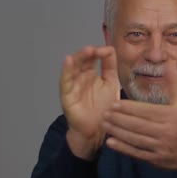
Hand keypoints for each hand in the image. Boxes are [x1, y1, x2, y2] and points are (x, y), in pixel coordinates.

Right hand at [59, 45, 119, 159]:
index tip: (107, 51)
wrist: (99, 129)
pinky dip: (66, 70)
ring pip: (73, 67)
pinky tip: (68, 60)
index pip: (92, 57)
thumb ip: (110, 66)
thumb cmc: (104, 107)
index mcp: (91, 73)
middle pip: (81, 59)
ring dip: (79, 58)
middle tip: (95, 49)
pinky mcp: (67, 95)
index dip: (98, 52)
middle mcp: (81, 76)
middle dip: (88, 53)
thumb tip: (110, 48)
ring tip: (87, 51)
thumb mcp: (111, 83)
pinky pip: (65, 80)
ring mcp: (73, 84)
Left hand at [102, 59, 176, 176]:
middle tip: (104, 113)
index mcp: (171, 116)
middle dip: (118, 119)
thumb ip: (173, 81)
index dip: (128, 108)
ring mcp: (161, 147)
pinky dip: (123, 148)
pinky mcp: (156, 160)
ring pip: (135, 139)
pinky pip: (137, 153)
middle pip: (137, 125)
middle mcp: (166, 132)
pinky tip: (111, 142)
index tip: (113, 104)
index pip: (145, 111)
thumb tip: (169, 62)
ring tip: (105, 124)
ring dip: (117, 132)